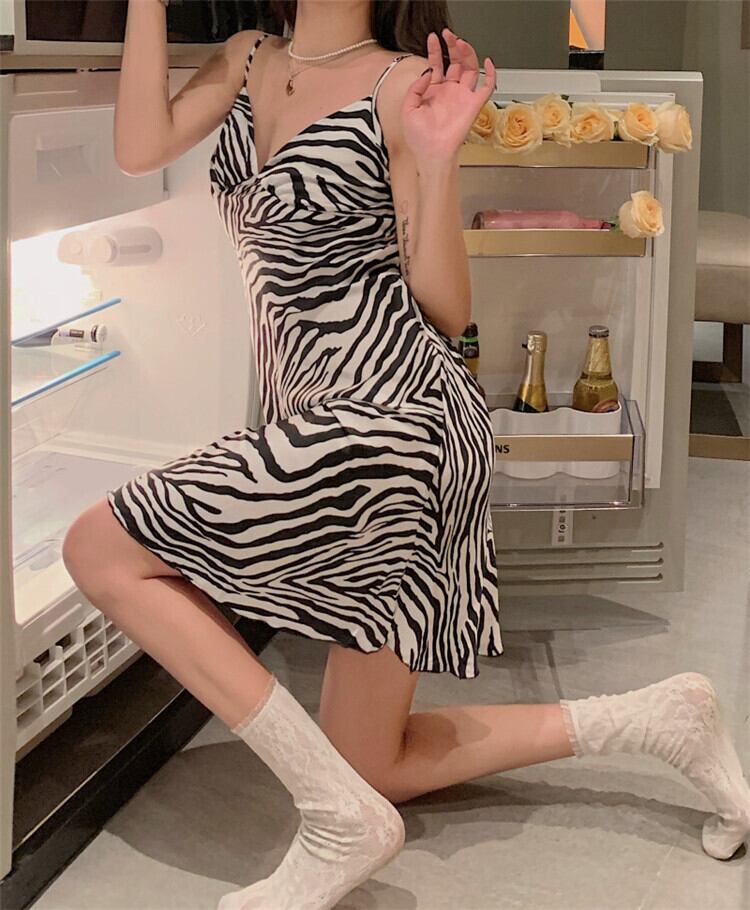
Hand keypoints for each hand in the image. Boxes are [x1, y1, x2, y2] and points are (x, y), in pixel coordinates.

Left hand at [402, 28, 495, 164]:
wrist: (432, 154)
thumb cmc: (420, 138)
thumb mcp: (408, 109)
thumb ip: (415, 88)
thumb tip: (427, 72)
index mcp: (434, 92)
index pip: (437, 65)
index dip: (435, 50)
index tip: (433, 38)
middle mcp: (450, 92)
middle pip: (455, 62)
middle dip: (452, 46)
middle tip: (448, 35)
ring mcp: (462, 97)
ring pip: (470, 68)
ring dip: (467, 54)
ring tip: (460, 42)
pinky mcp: (474, 105)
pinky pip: (487, 86)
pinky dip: (490, 73)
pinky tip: (487, 62)